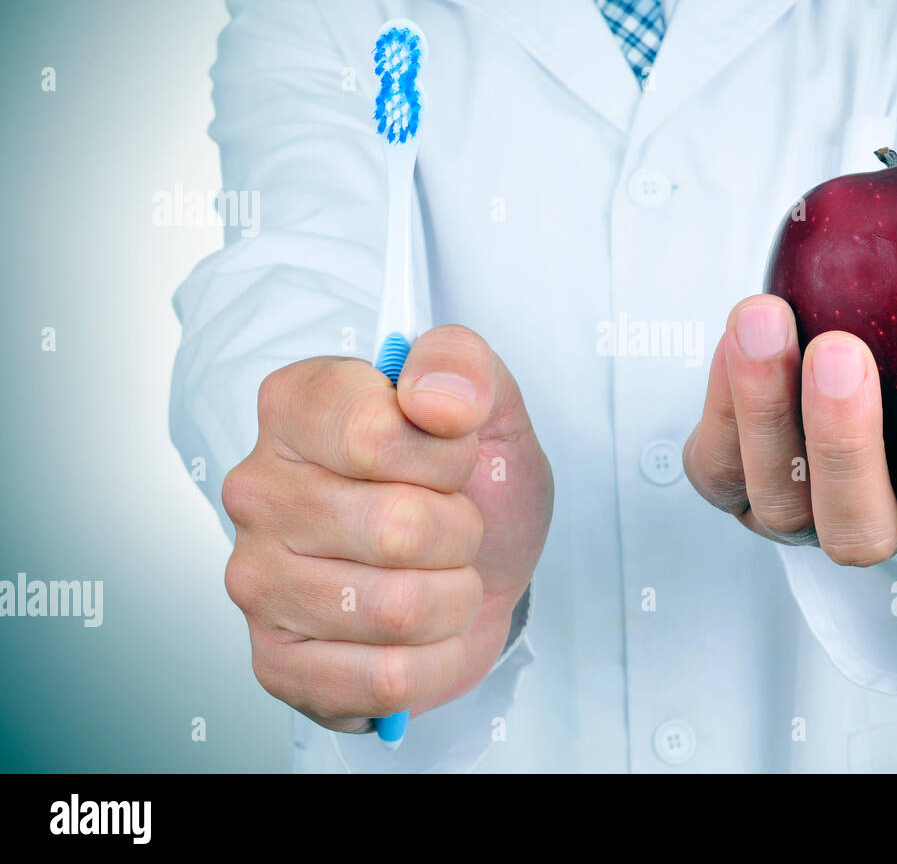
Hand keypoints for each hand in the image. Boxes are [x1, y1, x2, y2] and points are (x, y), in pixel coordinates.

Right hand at [221, 326, 552, 732]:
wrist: (487, 566)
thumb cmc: (477, 483)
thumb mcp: (491, 404)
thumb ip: (463, 367)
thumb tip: (433, 397)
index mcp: (297, 407)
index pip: (375, 435)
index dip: (446, 456)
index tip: (453, 456)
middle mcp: (257, 490)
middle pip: (397, 529)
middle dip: (460, 533)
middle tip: (452, 525)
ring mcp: (256, 581)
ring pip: (397, 609)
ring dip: (453, 599)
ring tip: (439, 575)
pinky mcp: (276, 663)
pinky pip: (382, 679)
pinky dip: (434, 661)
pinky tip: (424, 634)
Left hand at [684, 295, 896, 570]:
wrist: (837, 332)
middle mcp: (864, 524)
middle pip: (858, 531)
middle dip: (845, 446)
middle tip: (842, 353)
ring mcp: (787, 511)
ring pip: (772, 498)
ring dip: (765, 408)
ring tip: (767, 319)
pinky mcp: (723, 479)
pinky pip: (713, 460)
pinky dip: (720, 397)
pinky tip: (739, 332)